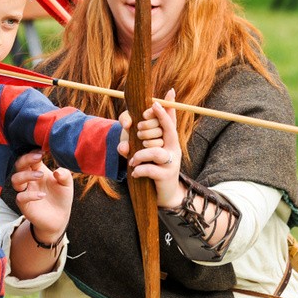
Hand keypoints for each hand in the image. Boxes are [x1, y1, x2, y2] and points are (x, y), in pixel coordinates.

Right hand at [10, 150, 72, 242]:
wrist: (59, 218)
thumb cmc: (62, 197)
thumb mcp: (67, 184)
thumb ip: (65, 175)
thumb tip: (58, 171)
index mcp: (39, 171)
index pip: (31, 158)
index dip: (34, 152)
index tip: (43, 150)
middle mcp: (30, 180)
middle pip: (19, 165)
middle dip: (26, 159)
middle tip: (38, 157)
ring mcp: (26, 191)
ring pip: (15, 180)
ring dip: (26, 175)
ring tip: (41, 175)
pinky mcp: (25, 205)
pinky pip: (20, 197)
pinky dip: (30, 195)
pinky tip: (42, 195)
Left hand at [121, 89, 183, 207]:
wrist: (165, 194)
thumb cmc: (153, 167)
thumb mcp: (146, 150)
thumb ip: (135, 141)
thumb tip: (124, 145)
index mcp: (170, 138)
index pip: (170, 119)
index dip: (163, 110)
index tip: (154, 103)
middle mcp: (174, 147)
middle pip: (166, 129)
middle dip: (146, 129)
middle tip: (137, 136)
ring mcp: (172, 161)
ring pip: (155, 151)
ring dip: (140, 154)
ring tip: (133, 161)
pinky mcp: (166, 176)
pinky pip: (150, 169)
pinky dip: (139, 170)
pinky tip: (135, 172)